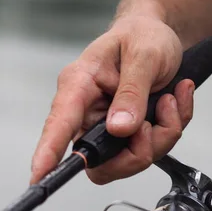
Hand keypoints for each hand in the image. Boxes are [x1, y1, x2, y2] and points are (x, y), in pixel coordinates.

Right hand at [30, 15, 194, 184]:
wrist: (159, 35)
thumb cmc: (142, 36)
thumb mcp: (143, 54)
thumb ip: (132, 92)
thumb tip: (119, 128)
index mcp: (79, 85)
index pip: (58, 124)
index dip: (48, 152)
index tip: (39, 175)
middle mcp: (88, 112)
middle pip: (101, 159)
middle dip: (139, 149)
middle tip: (156, 120)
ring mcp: (108, 127)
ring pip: (131, 159)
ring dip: (162, 135)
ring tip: (169, 100)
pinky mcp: (127, 135)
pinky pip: (151, 150)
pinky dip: (170, 129)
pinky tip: (172, 102)